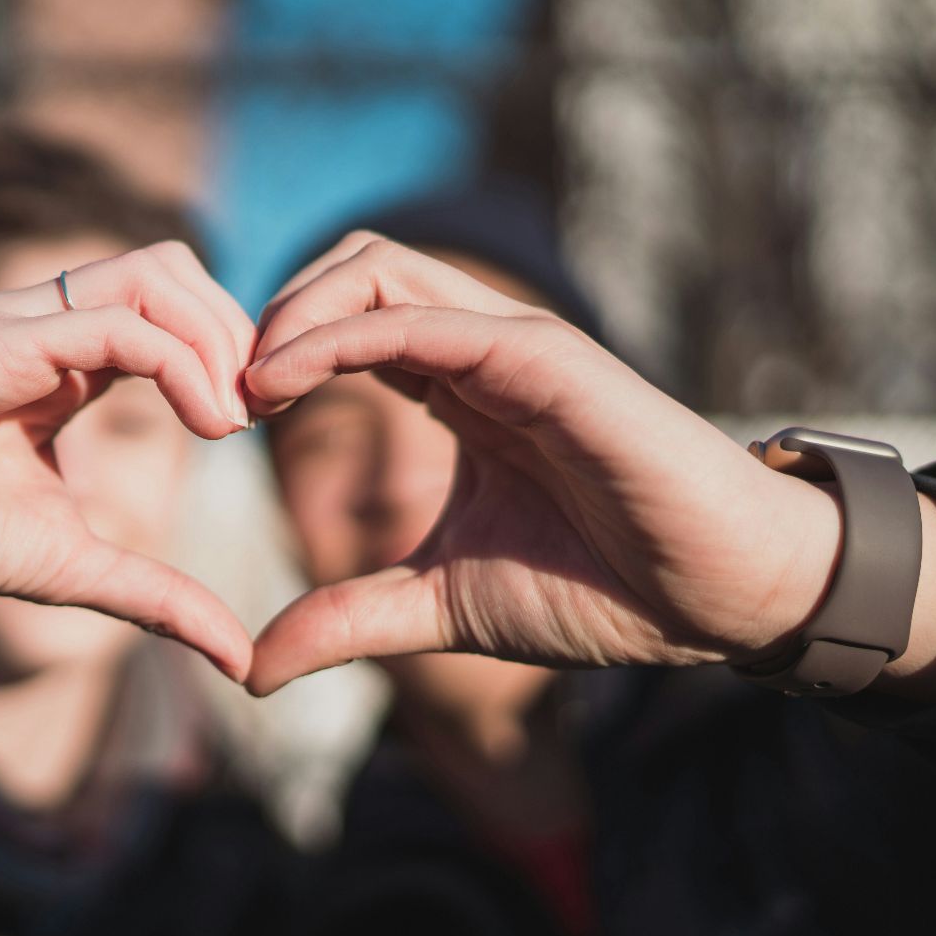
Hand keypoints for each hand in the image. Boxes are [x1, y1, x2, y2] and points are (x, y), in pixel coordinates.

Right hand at [0, 241, 257, 678]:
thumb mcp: (71, 570)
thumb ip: (157, 597)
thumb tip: (241, 660)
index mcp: (65, 360)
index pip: (173, 309)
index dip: (233, 351)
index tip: (266, 422)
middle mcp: (43, 323)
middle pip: (174, 268)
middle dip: (237, 330)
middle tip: (265, 410)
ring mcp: (14, 324)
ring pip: (150, 274)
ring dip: (215, 337)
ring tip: (234, 417)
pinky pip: (106, 324)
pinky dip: (175, 360)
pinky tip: (204, 422)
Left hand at [242, 235, 845, 693]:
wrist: (716, 597)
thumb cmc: (603, 589)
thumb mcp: (441, 606)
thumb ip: (349, 619)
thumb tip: (251, 668)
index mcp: (459, 388)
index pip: (346, 321)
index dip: (273, 352)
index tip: (219, 419)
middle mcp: (480, 349)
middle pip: (352, 267)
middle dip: (271, 312)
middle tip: (219, 393)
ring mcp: (512, 344)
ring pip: (377, 266)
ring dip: (291, 311)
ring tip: (243, 386)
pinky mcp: (542, 357)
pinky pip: (419, 319)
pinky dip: (338, 335)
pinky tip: (283, 383)